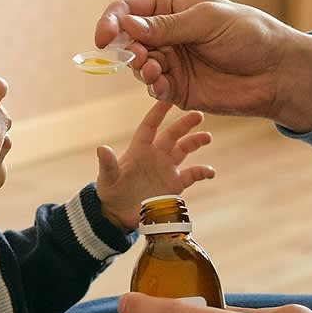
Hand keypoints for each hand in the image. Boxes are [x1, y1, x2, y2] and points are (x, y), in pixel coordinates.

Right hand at [94, 0, 311, 131]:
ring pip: (136, 65)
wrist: (278, 72)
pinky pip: (152, 88)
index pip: (128, 10)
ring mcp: (170, 62)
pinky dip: (151, 86)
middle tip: (137, 56)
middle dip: (125, 48)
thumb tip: (127, 25)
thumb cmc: (251, 36)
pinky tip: (161, 83)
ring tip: (154, 70)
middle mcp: (166, 35)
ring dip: (138, 68)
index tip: (104, 37)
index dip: (111, 21)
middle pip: (127, 39)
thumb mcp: (208, 21)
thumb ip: (167, 26)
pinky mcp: (177, 88)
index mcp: (171, 8)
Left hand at [96, 100, 213, 229]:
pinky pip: (192, 174)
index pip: (150, 126)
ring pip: (184, 149)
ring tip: (206, 137)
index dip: (158, 112)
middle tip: (198, 114)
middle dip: (185, 123)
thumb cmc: (110, 192)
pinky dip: (202, 172)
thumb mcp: (107, 178)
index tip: (168, 98)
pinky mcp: (174, 184)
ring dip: (196, 141)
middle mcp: (155, 155)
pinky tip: (210, 172)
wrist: (119, 214)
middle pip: (172, 134)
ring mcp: (166, 169)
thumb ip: (107, 164)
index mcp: (139, 150)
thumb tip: (102, 148)